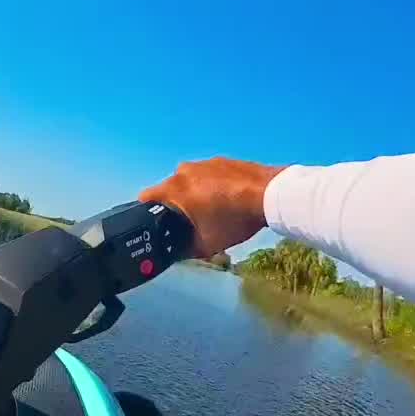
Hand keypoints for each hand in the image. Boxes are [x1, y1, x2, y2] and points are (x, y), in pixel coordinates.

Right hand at [137, 156, 285, 258]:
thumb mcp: (207, 244)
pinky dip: (212, 187)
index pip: (145, 199)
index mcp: (174, 189)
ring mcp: (205, 163)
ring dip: (195, 195)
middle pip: (169, 191)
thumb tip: (176, 254)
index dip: (146, 214)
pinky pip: (208, 175)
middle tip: (189, 224)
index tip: (156, 224)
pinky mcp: (222, 161)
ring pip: (189, 182)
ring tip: (213, 212)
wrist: (269, 195)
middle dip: (176, 207)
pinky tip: (227, 201)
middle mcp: (185, 171)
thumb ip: (185, 251)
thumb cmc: (234, 219)